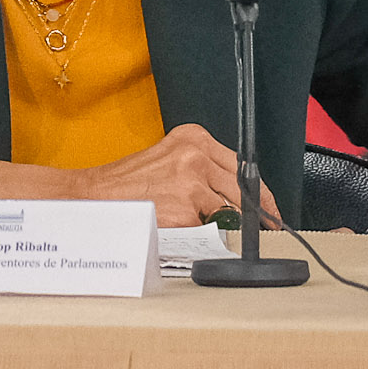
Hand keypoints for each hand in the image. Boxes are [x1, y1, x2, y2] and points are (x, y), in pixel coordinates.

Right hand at [80, 123, 278, 227]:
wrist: (97, 195)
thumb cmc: (130, 181)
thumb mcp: (170, 159)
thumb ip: (203, 169)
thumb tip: (238, 195)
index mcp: (193, 137)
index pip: (241, 164)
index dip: (260, 191)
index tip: (270, 207)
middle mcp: (195, 154)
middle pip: (241, 187)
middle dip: (255, 212)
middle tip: (263, 226)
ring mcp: (190, 181)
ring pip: (226, 210)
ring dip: (217, 222)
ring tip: (190, 218)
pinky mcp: (184, 208)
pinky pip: (205, 227)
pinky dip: (196, 231)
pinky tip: (174, 223)